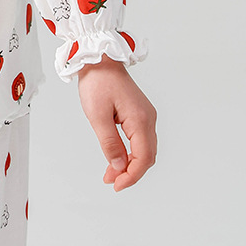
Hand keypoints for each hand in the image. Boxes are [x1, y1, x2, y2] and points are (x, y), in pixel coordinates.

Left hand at [76, 54, 157, 190]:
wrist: (99, 59)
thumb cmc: (97, 82)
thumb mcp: (97, 115)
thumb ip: (109, 143)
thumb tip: (119, 166)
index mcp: (140, 119)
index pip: (143, 157)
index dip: (131, 176)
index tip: (116, 185)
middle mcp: (148, 118)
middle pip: (147, 156)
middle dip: (131, 172)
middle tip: (111, 181)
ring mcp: (146, 115)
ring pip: (145, 149)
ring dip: (130, 164)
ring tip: (111, 173)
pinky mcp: (140, 113)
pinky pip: (140, 140)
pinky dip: (131, 152)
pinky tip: (117, 158)